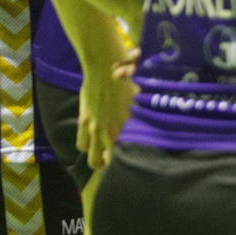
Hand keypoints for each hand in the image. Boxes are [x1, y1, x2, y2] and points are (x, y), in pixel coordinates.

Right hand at [76, 54, 136, 169]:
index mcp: (128, 126)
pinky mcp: (84, 122)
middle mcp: (111, 130)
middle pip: (108, 161)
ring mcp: (96, 128)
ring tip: (101, 156)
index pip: (128, 153)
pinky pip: (81, 143)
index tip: (132, 162)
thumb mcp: (140, 98)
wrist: (104, 69)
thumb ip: (143, 111)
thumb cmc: (127, 82)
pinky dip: (86, 144)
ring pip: (91, 157)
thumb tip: (154, 115)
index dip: (128, 161)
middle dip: (110, 165)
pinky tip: (91, 142)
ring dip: (96, 157)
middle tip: (113, 162)